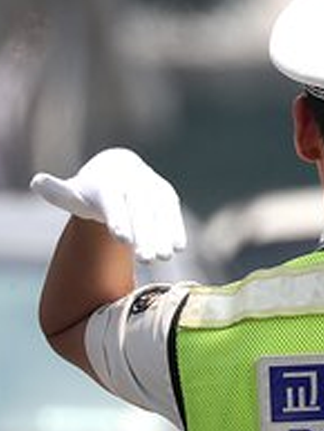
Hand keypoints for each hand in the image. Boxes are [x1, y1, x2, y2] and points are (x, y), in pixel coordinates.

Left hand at [30, 148, 186, 261]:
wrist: (119, 170)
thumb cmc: (91, 192)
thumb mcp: (74, 193)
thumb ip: (59, 192)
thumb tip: (38, 181)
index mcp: (106, 184)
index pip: (113, 203)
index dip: (119, 221)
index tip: (123, 240)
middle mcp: (132, 183)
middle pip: (139, 211)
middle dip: (145, 235)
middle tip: (146, 259)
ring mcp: (151, 187)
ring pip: (159, 213)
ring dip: (163, 235)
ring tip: (164, 257)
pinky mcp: (167, 195)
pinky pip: (172, 213)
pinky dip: (175, 228)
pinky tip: (178, 247)